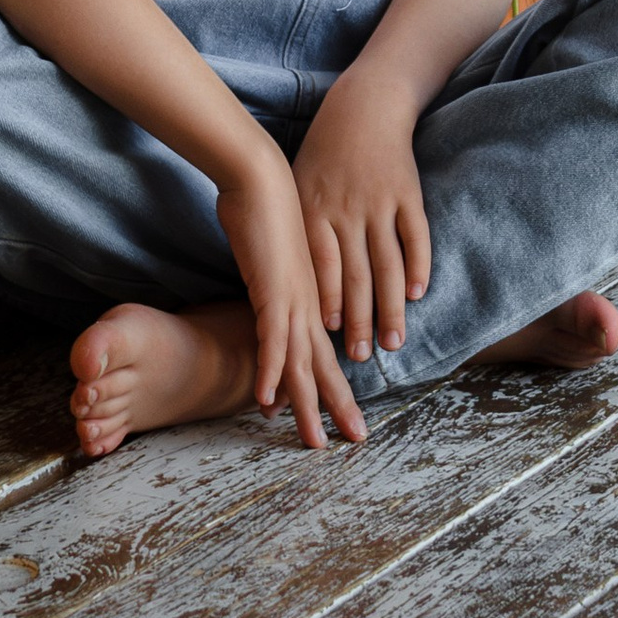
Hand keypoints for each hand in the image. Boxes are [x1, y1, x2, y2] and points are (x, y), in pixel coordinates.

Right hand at [216, 161, 364, 448]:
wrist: (261, 176)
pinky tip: (268, 402)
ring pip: (305, 362)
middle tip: (355, 440)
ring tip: (316, 441)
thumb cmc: (267, 208)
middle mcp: (309, 303)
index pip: (326, 351)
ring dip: (309, 404)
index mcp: (313, 297)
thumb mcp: (278, 256)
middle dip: (339, 406)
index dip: (335, 386)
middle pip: (326, 364)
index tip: (343, 416)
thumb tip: (273, 300)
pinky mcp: (272, 290)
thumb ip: (278, 284)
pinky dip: (270, 372)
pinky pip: (272, 339)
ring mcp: (294, 299)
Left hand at [294, 75, 432, 365]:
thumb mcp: (299, 185)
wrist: (364, 107)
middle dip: (358, 319)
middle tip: (359, 357)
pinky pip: (416, 236)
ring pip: (388, 264)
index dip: (326, 299)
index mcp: (316, 209)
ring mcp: (381, 203)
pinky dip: (418, 267)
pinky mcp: (408, 195)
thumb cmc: (323, 152)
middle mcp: (348, 210)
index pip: (322, 265)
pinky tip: (417, 295)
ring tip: (392, 342)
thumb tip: (288, 280)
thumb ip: (298, 229)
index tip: (325, 335)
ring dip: (390, 306)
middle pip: (356, 274)